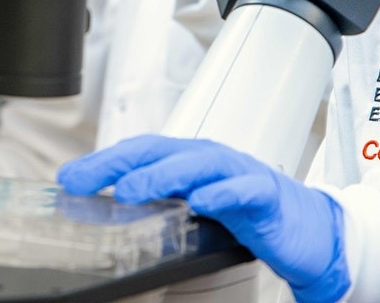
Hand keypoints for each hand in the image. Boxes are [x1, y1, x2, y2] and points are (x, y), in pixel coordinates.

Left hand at [58, 135, 349, 302]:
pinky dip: (223, 193)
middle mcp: (213, 160)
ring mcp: (241, 174)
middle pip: (163, 150)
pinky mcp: (268, 196)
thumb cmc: (251, 215)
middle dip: (120, 163)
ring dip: (164, 174)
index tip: (69, 178)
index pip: (142, 152)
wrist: (311, 229)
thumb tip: (111, 209)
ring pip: (200, 163)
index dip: (105, 161)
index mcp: (192, 161)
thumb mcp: (198, 208)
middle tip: (84, 181)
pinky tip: (201, 202)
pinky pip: (245, 190)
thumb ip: (163, 202)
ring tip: (131, 189)